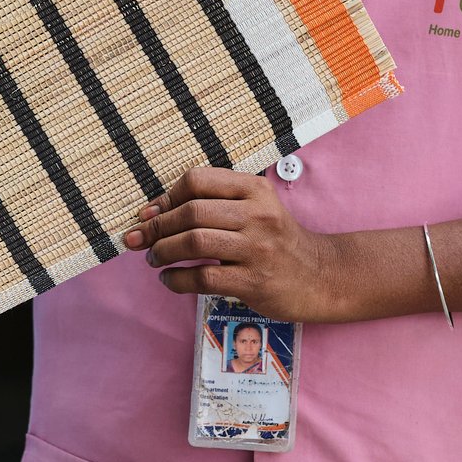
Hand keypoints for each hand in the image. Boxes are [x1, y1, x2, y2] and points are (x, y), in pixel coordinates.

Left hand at [122, 166, 338, 322]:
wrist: (321, 276)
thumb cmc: (278, 241)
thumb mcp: (256, 207)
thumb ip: (216, 203)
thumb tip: (155, 211)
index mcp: (254, 189)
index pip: (198, 180)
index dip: (166, 197)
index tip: (148, 213)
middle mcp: (257, 214)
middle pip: (191, 211)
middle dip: (157, 227)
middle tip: (140, 239)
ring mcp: (257, 248)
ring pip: (194, 242)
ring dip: (163, 251)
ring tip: (154, 259)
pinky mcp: (254, 281)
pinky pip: (203, 277)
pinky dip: (177, 279)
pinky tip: (169, 280)